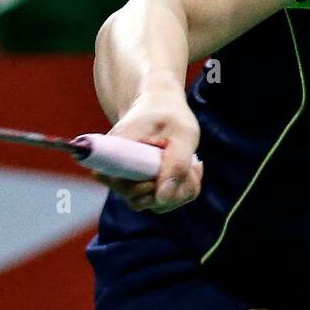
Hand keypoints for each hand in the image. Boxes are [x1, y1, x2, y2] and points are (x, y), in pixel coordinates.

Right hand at [92, 80, 202, 213]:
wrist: (161, 105)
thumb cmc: (170, 115)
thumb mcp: (183, 134)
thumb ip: (177, 164)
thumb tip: (163, 199)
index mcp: (116, 149)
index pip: (118, 183)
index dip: (144, 187)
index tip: (165, 171)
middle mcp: (116, 170)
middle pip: (139, 200)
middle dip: (174, 189)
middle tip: (193, 164)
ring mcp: (129, 182)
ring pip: (155, 204)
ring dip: (182, 190)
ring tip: (193, 163)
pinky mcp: (142, 187)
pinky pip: (163, 202)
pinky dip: (182, 190)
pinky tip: (190, 170)